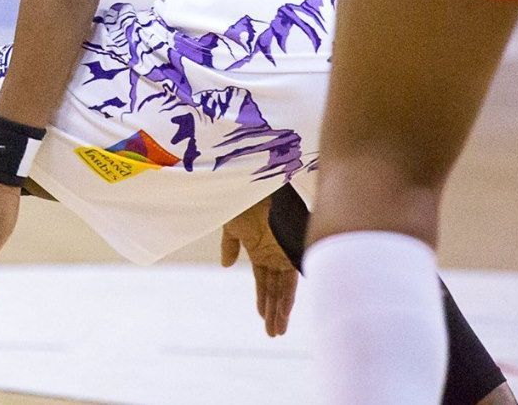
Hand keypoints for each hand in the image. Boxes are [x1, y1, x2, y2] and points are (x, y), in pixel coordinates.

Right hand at [220, 196, 298, 336]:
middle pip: (276, 290)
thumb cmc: (241, 201)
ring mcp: (283, 252)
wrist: (254, 184)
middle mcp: (275, 255)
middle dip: (273, 312)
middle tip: (273, 333)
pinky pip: (291, 275)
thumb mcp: (231, 227)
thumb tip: (226, 266)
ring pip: (284, 288)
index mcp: (261, 251)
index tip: (261, 317)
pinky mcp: (290, 247)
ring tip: (277, 329)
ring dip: (280, 310)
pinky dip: (288, 293)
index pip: (264, 283)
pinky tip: (285, 309)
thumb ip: (230, 246)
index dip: (263, 300)